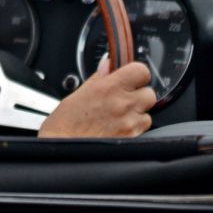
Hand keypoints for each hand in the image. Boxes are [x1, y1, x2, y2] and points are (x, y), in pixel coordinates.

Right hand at [38, 55, 155, 137]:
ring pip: (148, 113)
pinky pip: (143, 130)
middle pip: (149, 93)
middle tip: (124, 99)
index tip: (130, 77)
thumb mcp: (78, 93)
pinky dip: (135, 129)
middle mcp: (122, 104)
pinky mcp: (132, 138)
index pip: (141, 71)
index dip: (136, 74)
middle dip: (139, 95)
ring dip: (138, 114)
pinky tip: (118, 129)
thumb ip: (99, 77)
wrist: (63, 148)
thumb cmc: (65, 123)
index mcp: (109, 87)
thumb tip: (108, 64)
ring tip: (119, 117)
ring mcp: (129, 123)